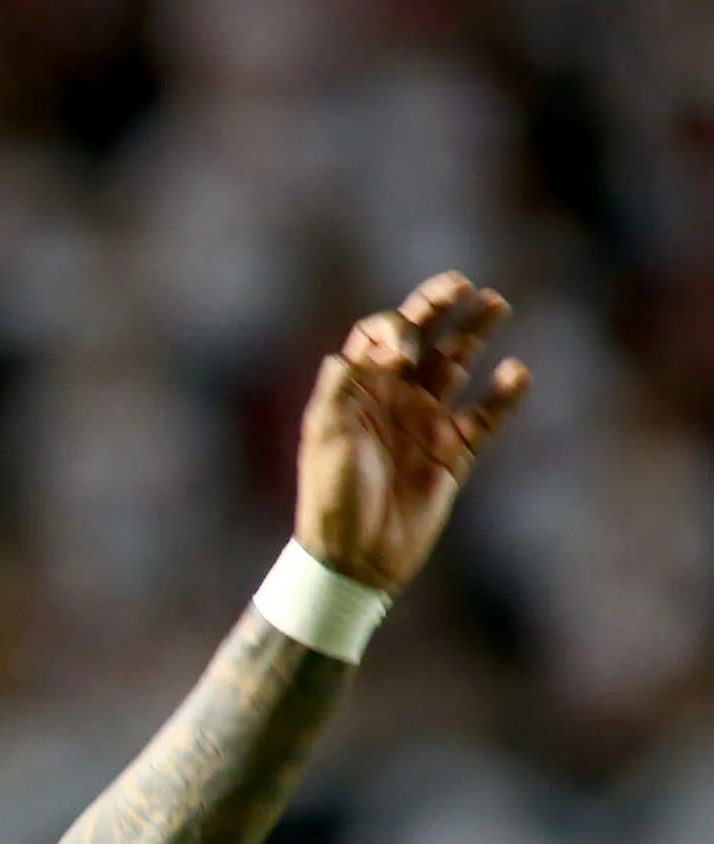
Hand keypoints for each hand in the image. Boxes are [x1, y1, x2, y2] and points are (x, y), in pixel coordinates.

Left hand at [295, 271, 529, 592]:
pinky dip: (503, 395)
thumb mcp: (326, 440)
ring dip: (474, 334)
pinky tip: (517, 372)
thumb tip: (360, 348)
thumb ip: (343, 390)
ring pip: (456, 366)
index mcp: (357, 392)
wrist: (356, 558)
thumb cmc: (331, 498)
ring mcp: (425, 423)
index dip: (394, 327)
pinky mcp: (454, 453)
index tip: (404, 346)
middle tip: (463, 285)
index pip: (378, 338)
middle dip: (439, 309)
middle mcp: (392, 399)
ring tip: (496, 304)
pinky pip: (485, 416)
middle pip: (421, 341)